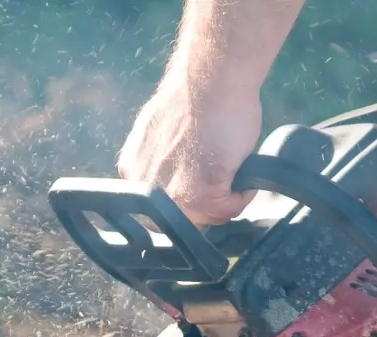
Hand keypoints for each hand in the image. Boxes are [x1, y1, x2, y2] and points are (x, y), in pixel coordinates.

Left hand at [116, 77, 261, 227]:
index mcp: (132, 169)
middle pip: (179, 218)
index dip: (183, 201)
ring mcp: (173, 192)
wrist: (211, 77)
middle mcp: (146, 185)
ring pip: (204, 219)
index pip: (157, 207)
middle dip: (202, 208)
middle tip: (222, 186)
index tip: (202, 188)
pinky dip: (242, 196)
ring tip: (234, 177)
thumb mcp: (161, 135)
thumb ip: (160, 161)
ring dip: (224, 203)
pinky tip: (243, 174)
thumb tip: (178, 176)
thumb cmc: (194, 96)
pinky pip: (228, 210)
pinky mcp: (202, 192)